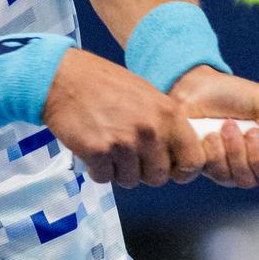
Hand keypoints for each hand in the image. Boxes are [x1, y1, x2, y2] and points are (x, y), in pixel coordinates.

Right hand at [40, 50, 204, 188]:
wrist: (65, 79)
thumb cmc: (106, 85)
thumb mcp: (148, 95)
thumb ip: (165, 123)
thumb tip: (176, 156)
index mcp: (168, 114)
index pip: (193, 161)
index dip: (182, 170)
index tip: (169, 167)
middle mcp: (150, 130)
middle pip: (159, 177)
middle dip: (145, 172)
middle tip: (131, 157)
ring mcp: (124, 143)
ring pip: (131, 180)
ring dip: (119, 171)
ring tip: (110, 148)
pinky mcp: (98, 153)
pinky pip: (105, 178)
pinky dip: (98, 170)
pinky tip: (94, 150)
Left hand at [171, 66, 258, 189]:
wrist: (194, 88)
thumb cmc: (234, 92)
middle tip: (251, 131)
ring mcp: (239, 168)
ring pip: (245, 181)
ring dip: (235, 151)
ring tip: (226, 126)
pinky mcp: (213, 170)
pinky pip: (219, 177)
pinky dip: (214, 153)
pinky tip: (209, 136)